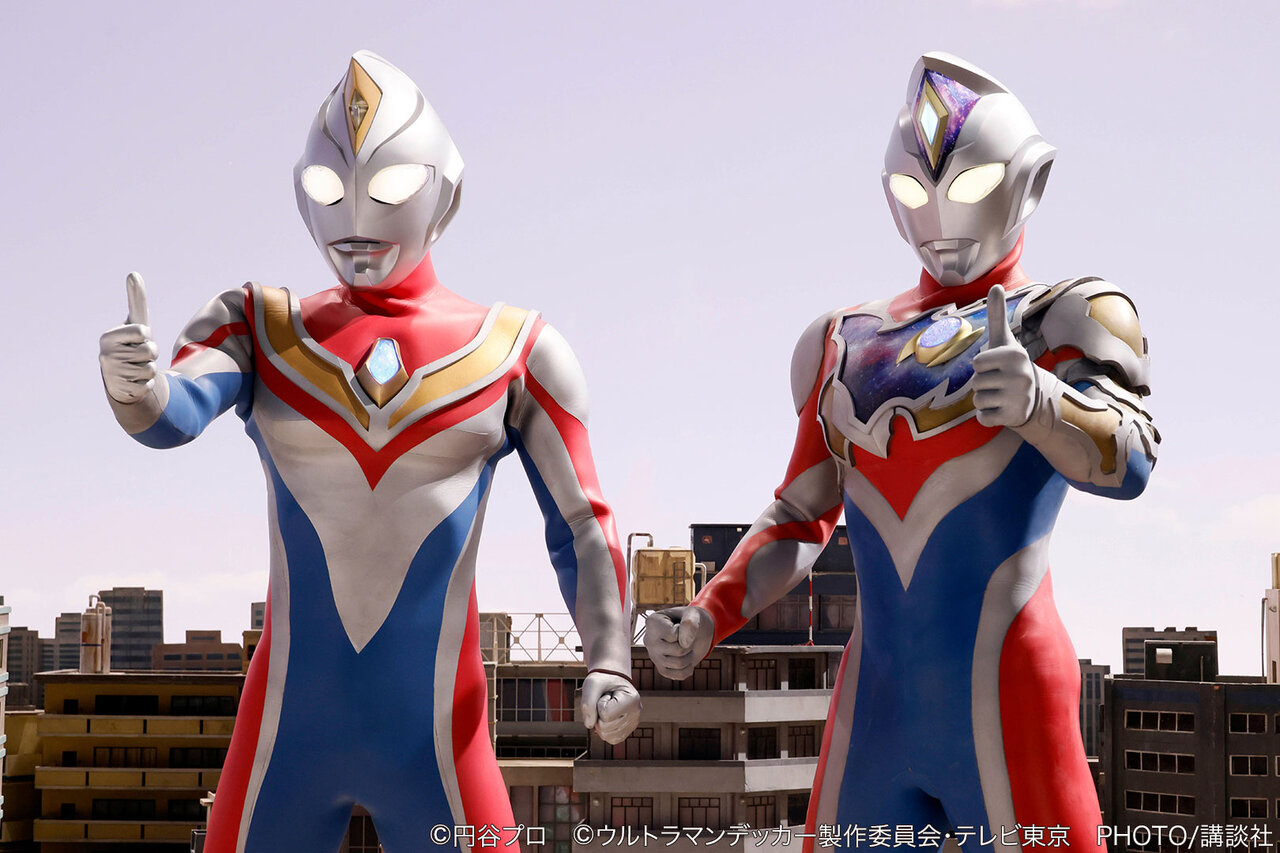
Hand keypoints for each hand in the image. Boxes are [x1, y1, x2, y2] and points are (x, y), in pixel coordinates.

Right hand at [100, 273, 158, 403]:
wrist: (123, 378)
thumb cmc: (132, 345)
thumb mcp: (136, 323)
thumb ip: (136, 301)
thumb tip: (134, 273)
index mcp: (108, 337)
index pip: (142, 331)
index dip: (146, 335)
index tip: (137, 338)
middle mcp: (106, 354)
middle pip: (149, 350)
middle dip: (151, 353)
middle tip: (139, 356)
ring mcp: (112, 374)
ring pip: (150, 369)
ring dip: (149, 369)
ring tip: (136, 368)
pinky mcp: (121, 391)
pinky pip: (148, 384)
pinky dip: (146, 383)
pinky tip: (135, 382)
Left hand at [581, 672, 640, 744]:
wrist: (612, 682)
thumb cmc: (603, 682)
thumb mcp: (592, 684)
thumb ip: (587, 703)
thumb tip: (589, 725)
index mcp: (631, 699)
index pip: (605, 714)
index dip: (599, 704)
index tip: (606, 695)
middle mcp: (636, 713)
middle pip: (604, 727)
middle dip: (598, 714)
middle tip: (606, 701)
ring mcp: (633, 723)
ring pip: (606, 736)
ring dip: (601, 722)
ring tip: (608, 708)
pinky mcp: (628, 731)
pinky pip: (610, 739)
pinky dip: (604, 730)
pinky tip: (609, 718)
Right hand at [644, 605, 713, 680]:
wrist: (694, 631)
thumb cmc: (691, 620)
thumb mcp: (694, 614)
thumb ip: (690, 623)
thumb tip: (684, 643)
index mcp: (652, 622)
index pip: (673, 635)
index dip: (685, 631)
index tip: (680, 625)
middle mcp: (648, 640)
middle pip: (678, 651)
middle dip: (689, 645)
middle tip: (687, 637)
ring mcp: (654, 656)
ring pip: (679, 664)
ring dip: (690, 656)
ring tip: (687, 647)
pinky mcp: (661, 669)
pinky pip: (680, 675)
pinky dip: (689, 668)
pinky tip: (687, 658)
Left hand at [973, 284, 1036, 427]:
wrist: (1033, 397)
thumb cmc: (1010, 364)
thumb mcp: (1004, 340)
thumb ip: (997, 314)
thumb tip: (995, 285)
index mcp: (1015, 356)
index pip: (977, 362)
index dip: (981, 365)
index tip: (996, 366)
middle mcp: (1020, 376)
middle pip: (975, 382)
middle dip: (982, 384)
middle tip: (999, 383)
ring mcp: (1018, 398)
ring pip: (977, 401)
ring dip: (984, 400)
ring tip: (1000, 395)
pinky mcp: (1013, 417)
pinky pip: (983, 418)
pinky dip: (987, 416)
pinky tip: (1001, 409)